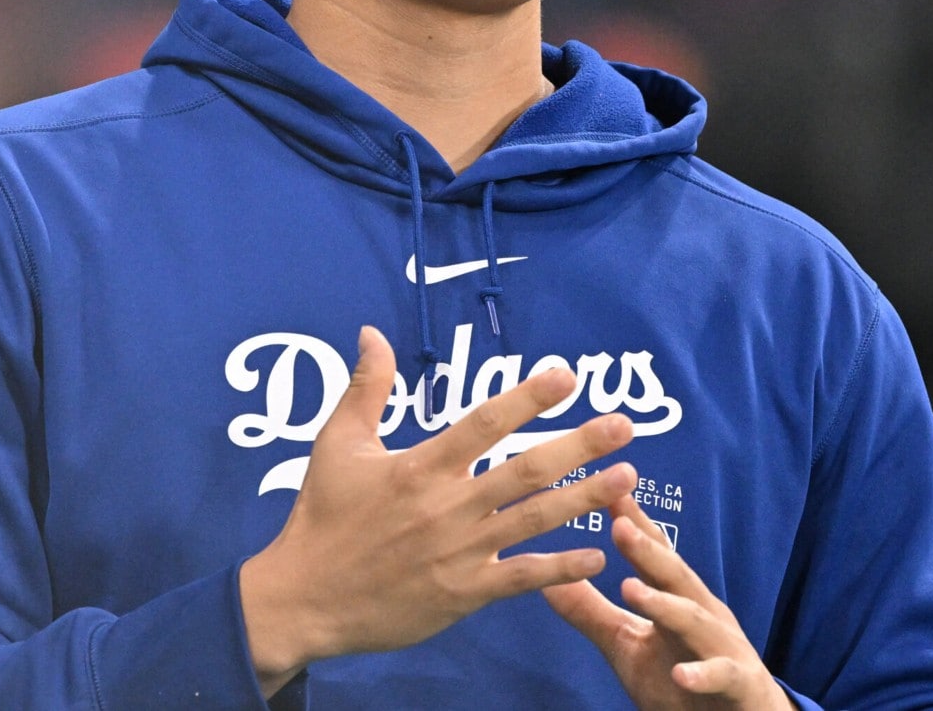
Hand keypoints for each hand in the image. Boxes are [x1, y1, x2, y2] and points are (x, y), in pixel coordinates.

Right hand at [239, 326, 638, 694]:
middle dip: (580, 445)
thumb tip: (372, 333)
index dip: (528, 398)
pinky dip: (561, 567)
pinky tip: (598, 554)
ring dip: (586, 499)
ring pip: (534, 520)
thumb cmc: (320, 518)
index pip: (484, 423)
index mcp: (419, 466)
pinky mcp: (463, 593)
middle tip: (624, 425)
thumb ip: (365, 389)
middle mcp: (447, 506)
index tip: (567, 376)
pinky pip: (522, 577)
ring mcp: (459, 552)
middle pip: (526, 469)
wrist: (305, 598)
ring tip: (627, 478)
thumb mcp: (336, 445)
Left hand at [544, 495, 791, 708]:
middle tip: (619, 525)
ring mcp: (725, 647)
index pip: (654, 556)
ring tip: (632, 590)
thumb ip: (592, 613)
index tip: (608, 490)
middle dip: (648, 550)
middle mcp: (704, 614)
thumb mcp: (628, 646)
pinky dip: (703, 674)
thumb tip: (548, 581)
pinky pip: (722, 676)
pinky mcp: (739, 684)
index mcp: (678, 599)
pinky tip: (683, 674)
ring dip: (665, 605)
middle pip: (675, 577)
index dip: (633, 524)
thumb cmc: (680, 681)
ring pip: (695, 620)